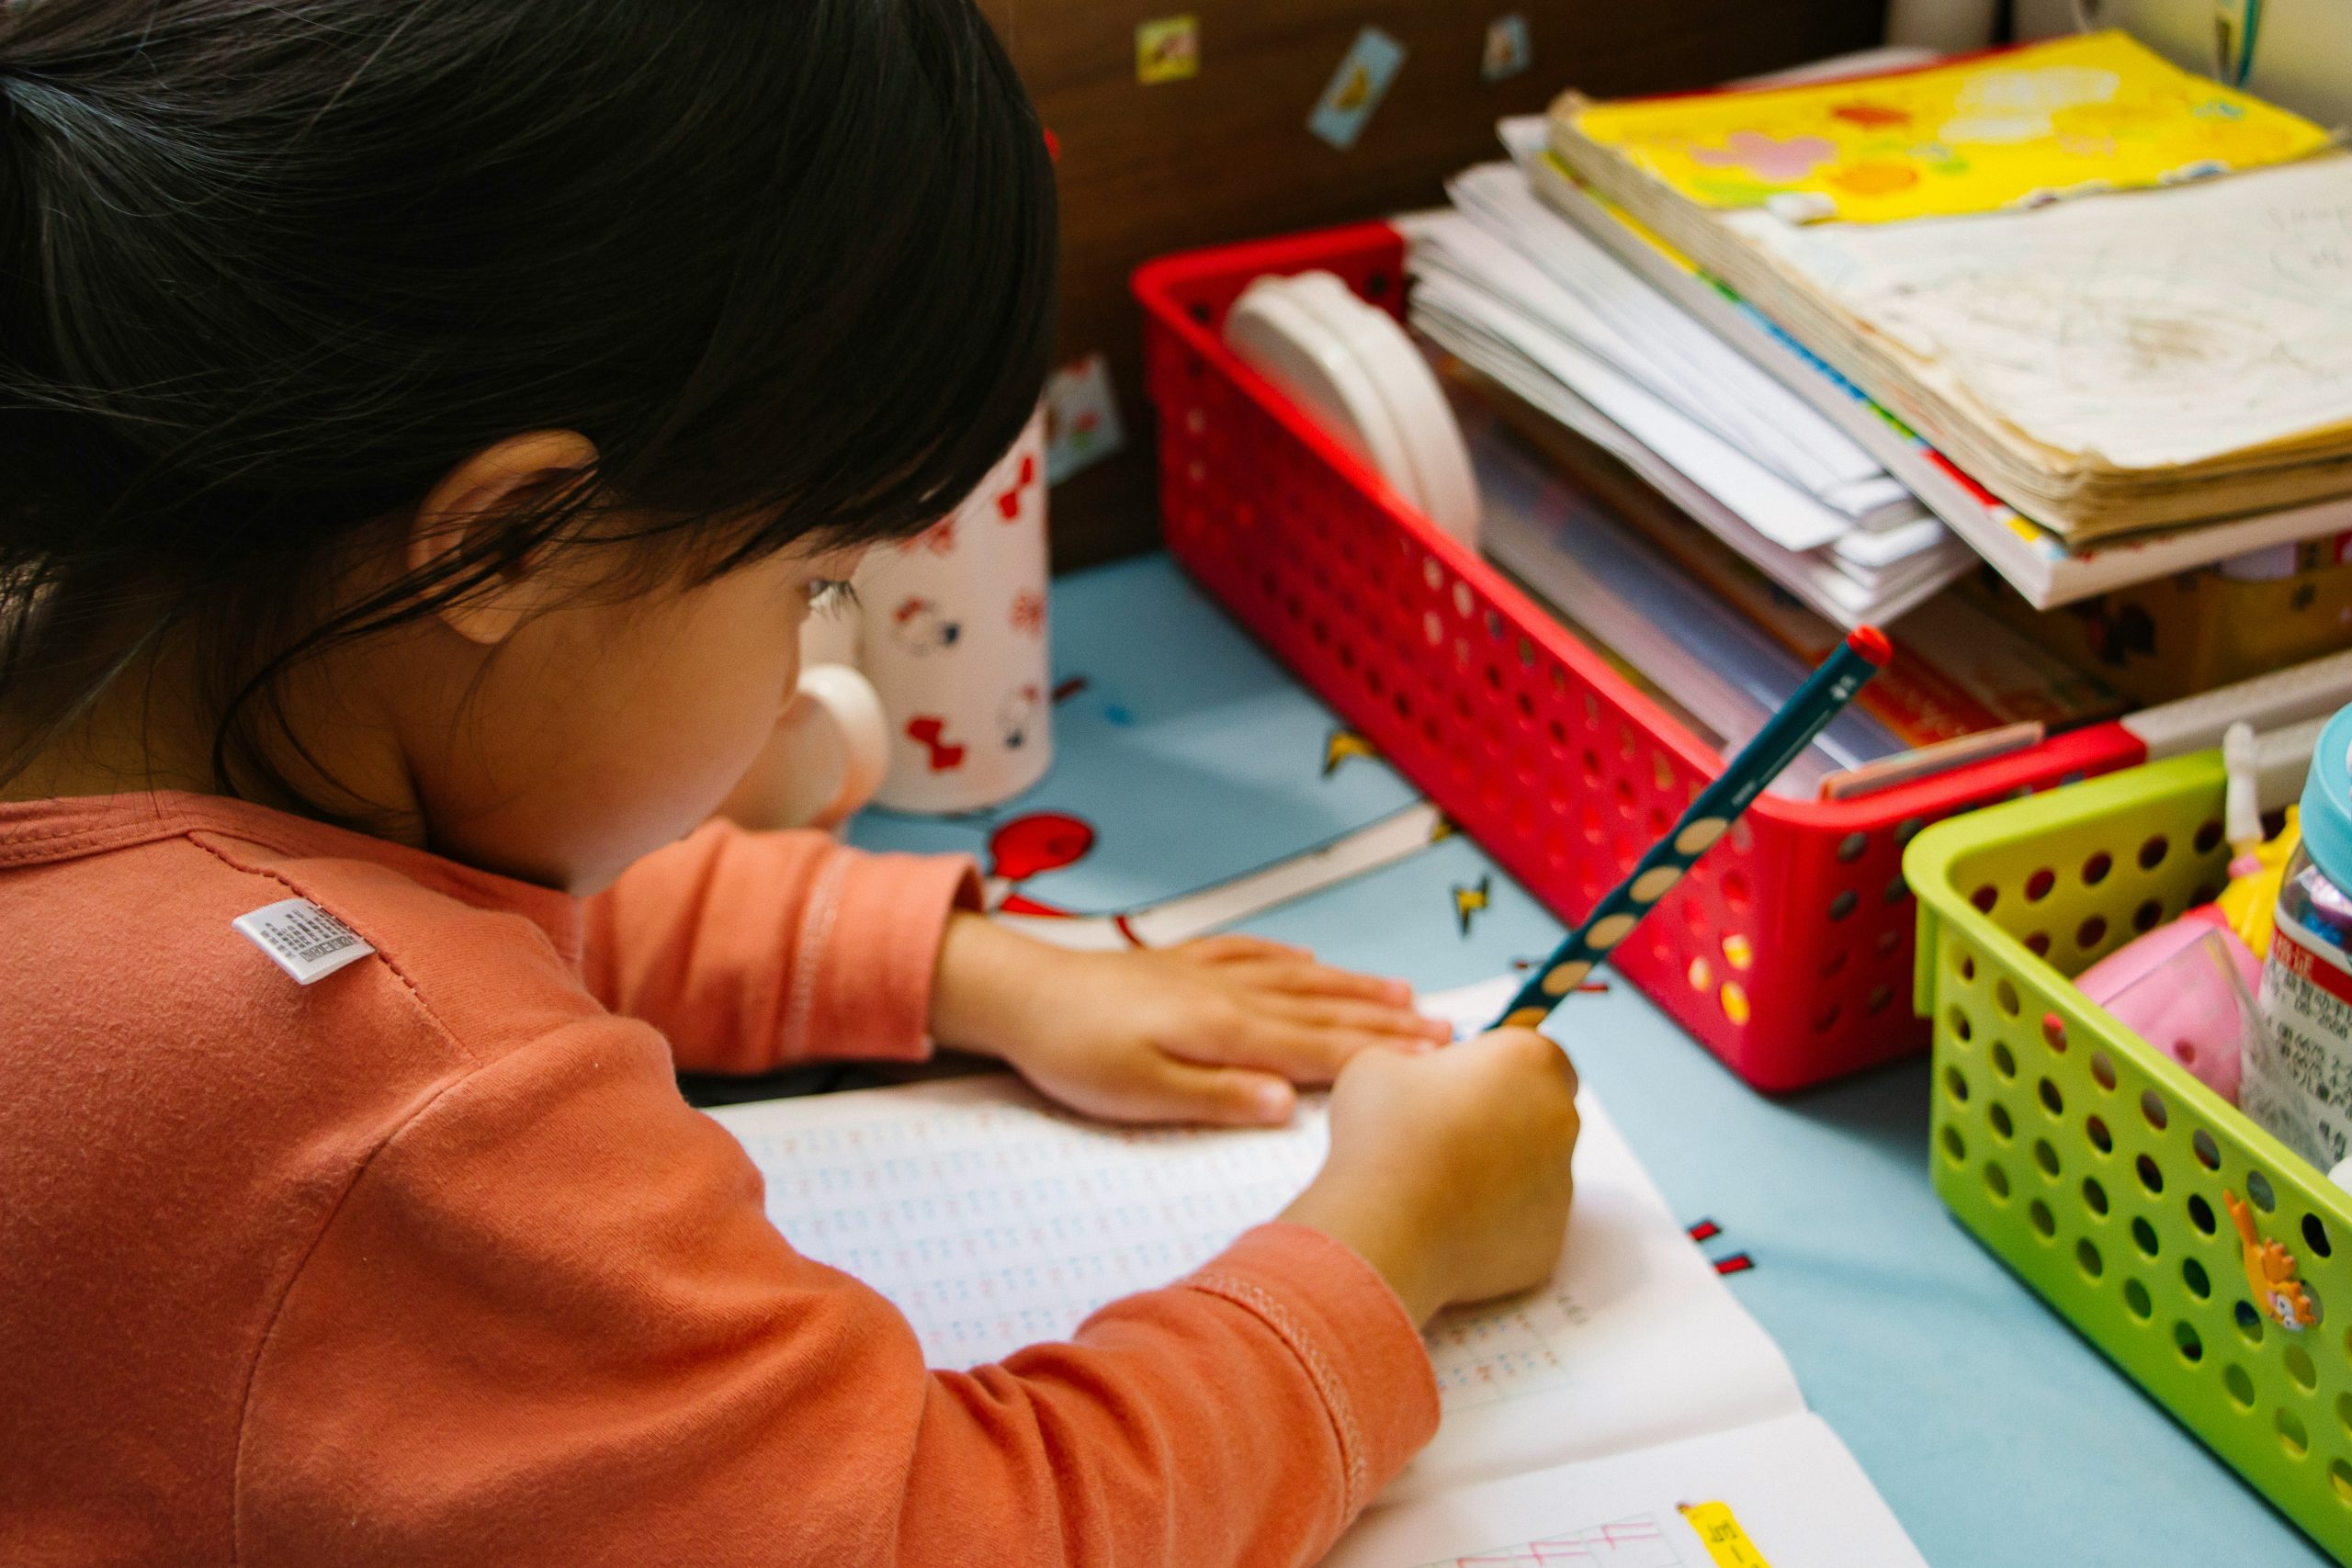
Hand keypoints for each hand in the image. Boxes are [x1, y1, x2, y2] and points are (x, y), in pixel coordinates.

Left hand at [928, 916, 1450, 1124]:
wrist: (1021, 993)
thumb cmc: (1077, 1055)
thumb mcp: (1142, 1093)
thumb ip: (1220, 1098)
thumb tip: (1292, 1105)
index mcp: (1229, 1032)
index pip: (1324, 1048)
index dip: (1384, 1056)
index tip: (1441, 1062)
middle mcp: (1232, 995)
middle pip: (1326, 1009)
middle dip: (1390, 1021)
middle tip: (1449, 1031)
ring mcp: (1209, 972)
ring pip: (1300, 979)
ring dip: (1354, 987)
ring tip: (1404, 993)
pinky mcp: (1182, 963)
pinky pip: (1254, 954)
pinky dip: (1291, 959)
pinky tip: (1308, 960)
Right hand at [1281, 1030, 1578, 1322]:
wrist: (1381, 1230)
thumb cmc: (1382, 1136)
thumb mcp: (1376, 1063)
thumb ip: (1415, 1056)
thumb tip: (1422, 1071)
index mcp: (1528, 1062)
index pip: (1539, 1051)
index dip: (1501, 1065)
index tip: (1466, 1080)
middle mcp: (1560, 1119)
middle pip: (1542, 1109)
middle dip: (1503, 1116)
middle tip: (1446, 1131)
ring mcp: (1561, 1184)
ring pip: (1536, 1168)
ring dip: (1500, 1169)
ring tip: (1439, 1181)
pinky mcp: (1550, 1239)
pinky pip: (1527, 1220)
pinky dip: (1497, 1218)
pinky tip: (1449, 1219)